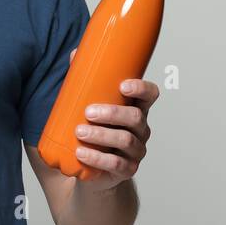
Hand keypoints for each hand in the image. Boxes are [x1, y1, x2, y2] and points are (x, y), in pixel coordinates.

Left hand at [68, 47, 158, 191]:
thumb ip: (83, 81)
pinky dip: (98, 158)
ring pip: (126, 141)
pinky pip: (116, 164)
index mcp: (135, 108)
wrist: (86, 168)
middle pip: (136, 118)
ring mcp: (136, 151)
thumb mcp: (85, 104)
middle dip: (112, 114)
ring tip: (79, 131)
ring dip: (102, 135)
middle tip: (88, 112)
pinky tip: (82, 153)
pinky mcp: (126, 170)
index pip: (150, 94)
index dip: (141, 89)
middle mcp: (140, 129)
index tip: (123, 85)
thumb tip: (75, 54)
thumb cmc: (90, 129)